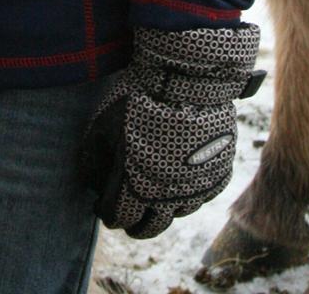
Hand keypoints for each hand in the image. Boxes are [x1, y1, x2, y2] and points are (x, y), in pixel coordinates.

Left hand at [83, 23, 262, 237]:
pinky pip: (202, 196)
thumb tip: (90, 181)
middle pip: (150, 227)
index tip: (102, 209)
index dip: (108, 215)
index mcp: (136, 183)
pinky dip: (188, 195)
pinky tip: (179, 186)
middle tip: (129, 222)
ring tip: (152, 202)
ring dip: (162, 211)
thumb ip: (94, 157)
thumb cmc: (139, 99)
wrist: (186, 80)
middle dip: (135, 226)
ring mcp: (196, 187)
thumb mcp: (104, 123)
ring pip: (177, 213)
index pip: (120, 216)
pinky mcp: (217, 175)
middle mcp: (168, 195)